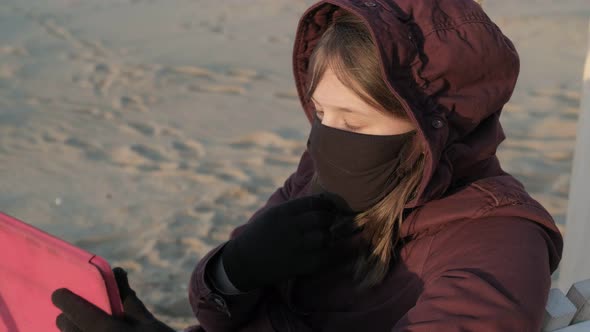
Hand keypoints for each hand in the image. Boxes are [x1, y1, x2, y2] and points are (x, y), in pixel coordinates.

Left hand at [51, 267, 175, 331]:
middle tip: (73, 312)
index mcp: (105, 330)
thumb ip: (127, 296)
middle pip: (65, 325)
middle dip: (68, 317)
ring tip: (81, 326)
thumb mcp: (145, 319)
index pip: (73, 310)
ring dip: (73, 331)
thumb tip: (117, 270)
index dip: (63, 298)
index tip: (59, 293)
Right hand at [221, 194, 361, 291]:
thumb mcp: (272, 215)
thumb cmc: (259, 235)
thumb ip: (293, 208)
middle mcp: (290, 228)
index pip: (313, 202)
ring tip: (325, 237)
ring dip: (328, 236)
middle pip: (322, 218)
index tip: (329, 206)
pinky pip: (323, 258)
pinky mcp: (298, 265)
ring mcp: (295, 247)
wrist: (243, 262)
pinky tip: (324, 251)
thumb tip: (320, 201)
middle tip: (330, 221)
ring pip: (324, 237)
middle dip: (329, 218)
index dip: (326, 203)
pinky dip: (327, 253)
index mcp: (282, 213)